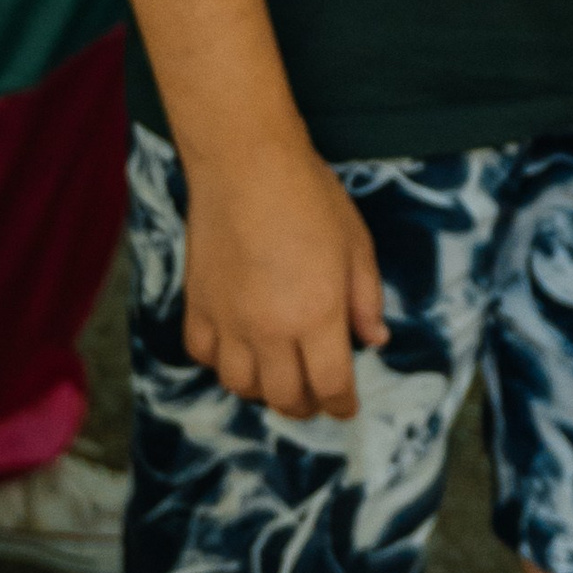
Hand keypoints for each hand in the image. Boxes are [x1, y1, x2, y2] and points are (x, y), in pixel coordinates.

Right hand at [180, 137, 387, 420]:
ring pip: (240, 384)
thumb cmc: (310, 198)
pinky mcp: (197, 304)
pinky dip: (221, 363)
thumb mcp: (357, 246)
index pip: (330, 385)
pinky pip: (203, 355)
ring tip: (278, 380)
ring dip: (263, 391)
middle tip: (316, 399)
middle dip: (305, 406)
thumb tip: (375, 340)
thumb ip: (366, 300)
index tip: (347, 407)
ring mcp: (228, 320)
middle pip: (284, 396)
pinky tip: (237, 351)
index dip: (342, 404)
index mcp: (317, 315)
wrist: (246, 166)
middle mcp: (270, 328)